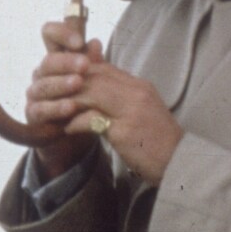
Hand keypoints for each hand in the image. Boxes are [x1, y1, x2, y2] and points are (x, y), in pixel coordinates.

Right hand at [25, 20, 103, 180]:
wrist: (75, 137)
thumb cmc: (85, 102)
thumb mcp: (93, 82)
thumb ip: (93, 63)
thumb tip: (95, 42)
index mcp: (58, 58)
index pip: (50, 35)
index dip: (61, 33)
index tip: (79, 42)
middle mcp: (43, 73)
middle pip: (48, 61)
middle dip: (67, 62)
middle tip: (85, 64)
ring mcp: (36, 94)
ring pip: (43, 85)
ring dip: (61, 84)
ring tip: (78, 83)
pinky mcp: (33, 115)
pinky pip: (40, 109)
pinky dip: (56, 108)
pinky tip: (70, 107)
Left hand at [64, 62, 184, 184]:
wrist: (180, 162)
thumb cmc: (158, 140)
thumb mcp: (141, 111)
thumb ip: (119, 96)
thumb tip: (97, 88)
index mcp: (140, 86)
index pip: (103, 68)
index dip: (79, 73)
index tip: (61, 83)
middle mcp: (137, 93)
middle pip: (94, 76)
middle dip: (68, 83)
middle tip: (50, 94)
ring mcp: (131, 111)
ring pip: (91, 92)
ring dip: (69, 101)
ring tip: (54, 110)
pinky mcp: (125, 132)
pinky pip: (92, 119)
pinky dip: (76, 122)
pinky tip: (67, 129)